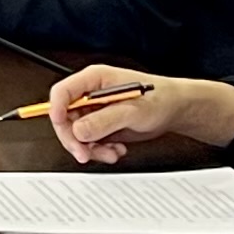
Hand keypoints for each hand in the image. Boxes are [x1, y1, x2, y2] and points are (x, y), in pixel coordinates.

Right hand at [47, 66, 233, 163]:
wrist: (176, 110)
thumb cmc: (160, 99)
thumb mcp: (132, 111)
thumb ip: (104, 120)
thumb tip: (79, 131)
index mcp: (94, 80)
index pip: (63, 92)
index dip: (57, 110)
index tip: (62, 127)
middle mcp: (91, 95)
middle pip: (66, 117)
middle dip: (75, 138)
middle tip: (85, 153)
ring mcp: (96, 110)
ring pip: (78, 133)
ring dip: (91, 148)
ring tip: (111, 152)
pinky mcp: (102, 124)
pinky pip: (91, 141)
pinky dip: (101, 150)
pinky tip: (117, 149)